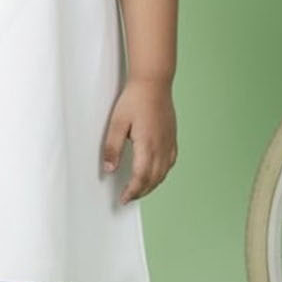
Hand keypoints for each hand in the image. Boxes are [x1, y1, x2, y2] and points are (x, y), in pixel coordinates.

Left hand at [102, 77, 177, 203]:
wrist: (154, 82)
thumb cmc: (135, 99)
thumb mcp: (117, 123)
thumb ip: (113, 147)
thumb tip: (109, 169)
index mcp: (147, 145)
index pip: (140, 177)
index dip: (132, 191)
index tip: (123, 199)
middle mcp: (161, 147)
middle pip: (153, 179)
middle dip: (141, 191)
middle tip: (128, 198)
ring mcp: (169, 142)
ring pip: (163, 173)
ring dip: (152, 185)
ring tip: (139, 190)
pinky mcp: (172, 137)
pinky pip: (170, 162)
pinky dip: (162, 173)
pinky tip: (156, 173)